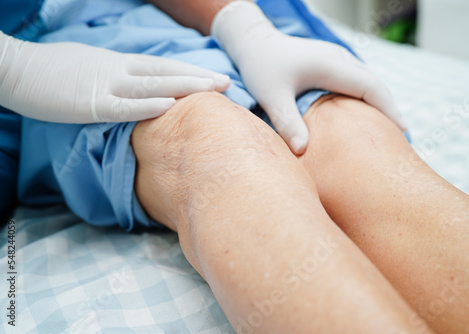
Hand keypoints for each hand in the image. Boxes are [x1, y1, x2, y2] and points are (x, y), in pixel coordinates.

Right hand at [0, 31, 229, 122]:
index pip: (161, 66)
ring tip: (212, 90)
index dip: (188, 71)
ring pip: (153, 84)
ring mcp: (106, 85)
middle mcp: (118, 71)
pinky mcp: (90, 102)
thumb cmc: (52, 71)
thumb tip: (133, 88)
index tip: (211, 76)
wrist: (16, 69)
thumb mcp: (91, 70)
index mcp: (118, 64)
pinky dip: (147, 105)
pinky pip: (123, 106)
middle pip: (166, 72)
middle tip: (226, 83)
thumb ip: (115, 79)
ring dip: (184, 87)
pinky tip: (169, 105)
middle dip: (197, 77)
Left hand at [211, 1, 405, 153]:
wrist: (253, 42)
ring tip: (388, 130)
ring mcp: (337, 57)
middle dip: (390, 109)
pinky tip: (365, 115)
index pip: (371, 87)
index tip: (402, 132)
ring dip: (380, 103)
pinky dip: (367, 97)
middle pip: (376, 84)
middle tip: (400, 139)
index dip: (389, 109)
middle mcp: (339, 58)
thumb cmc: (261, 67)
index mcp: (330, 65)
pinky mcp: (332, 61)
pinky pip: (358, 79)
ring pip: (368, 81)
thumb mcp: (272, 96)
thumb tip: (302, 151)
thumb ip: (287, 122)